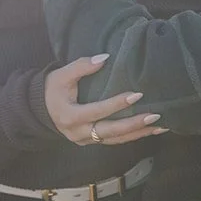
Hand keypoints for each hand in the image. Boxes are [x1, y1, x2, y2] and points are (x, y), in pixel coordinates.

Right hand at [44, 55, 167, 146]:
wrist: (40, 110)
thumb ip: (82, 66)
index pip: (98, 111)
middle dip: (134, 124)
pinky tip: (149, 131)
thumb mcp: (61, 75)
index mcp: (70, 116)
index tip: (137, 94)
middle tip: (155, 116)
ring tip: (160, 127)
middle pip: (110, 131)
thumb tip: (106, 57)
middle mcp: (79, 133)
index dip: (117, 104)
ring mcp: (86, 140)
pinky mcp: (92, 142)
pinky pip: (114, 141)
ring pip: (116, 140)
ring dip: (139, 134)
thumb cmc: (51, 89)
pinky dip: (132, 136)